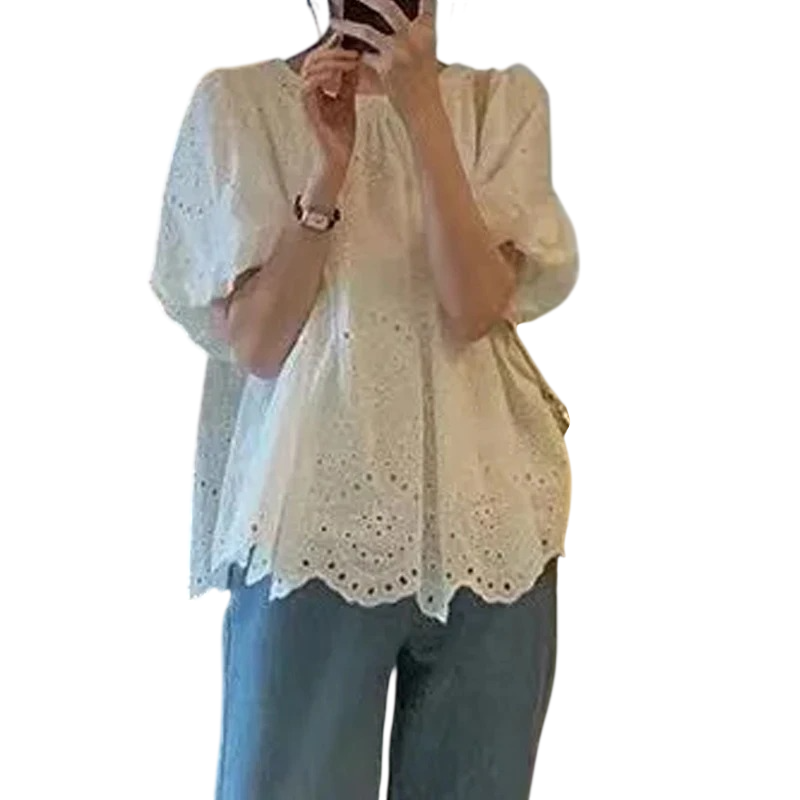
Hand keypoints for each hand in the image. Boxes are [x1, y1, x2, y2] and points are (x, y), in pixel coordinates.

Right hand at [300, 33, 361, 174]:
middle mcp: (308, 92)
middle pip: (312, 59)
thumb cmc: (340, 134)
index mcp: (316, 89)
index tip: (354, 52)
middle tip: (353, 54)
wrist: (338, 156)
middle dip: (333, 52)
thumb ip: (348, 83)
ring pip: (310, 68)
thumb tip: (354, 64)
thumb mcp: (348, 101)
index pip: (319, 60)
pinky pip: (308, 84)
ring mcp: (306, 100)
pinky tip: (338, 74)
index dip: (335, 52)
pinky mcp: (307, 109)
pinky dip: (323, 75)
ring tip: (350, 62)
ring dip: (331, 61)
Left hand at [329, 0, 439, 117]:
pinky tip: (344, 56)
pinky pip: (365, 57)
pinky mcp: (387, 69)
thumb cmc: (423, 80)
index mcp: (428, 29)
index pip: (426, 0)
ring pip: (368, 32)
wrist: (425, 110)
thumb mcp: (426, 49)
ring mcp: (400, 53)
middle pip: (388, 7)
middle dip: (369, 0)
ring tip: (334, 24)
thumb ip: (415, 27)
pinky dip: (355, 57)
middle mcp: (415, 38)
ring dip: (347, 27)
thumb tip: (389, 11)